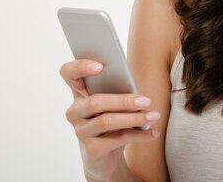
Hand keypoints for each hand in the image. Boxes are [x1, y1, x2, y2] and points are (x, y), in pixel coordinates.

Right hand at [60, 59, 159, 178]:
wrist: (106, 156)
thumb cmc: (113, 119)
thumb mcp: (115, 103)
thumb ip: (119, 90)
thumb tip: (136, 91)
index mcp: (80, 92)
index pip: (69, 73)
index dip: (80, 67)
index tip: (101, 66)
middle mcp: (75, 111)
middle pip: (95, 102)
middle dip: (123, 101)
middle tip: (146, 101)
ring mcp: (81, 131)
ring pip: (106, 121)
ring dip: (134, 118)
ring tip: (153, 116)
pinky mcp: (92, 149)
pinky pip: (118, 138)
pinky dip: (139, 135)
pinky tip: (153, 132)